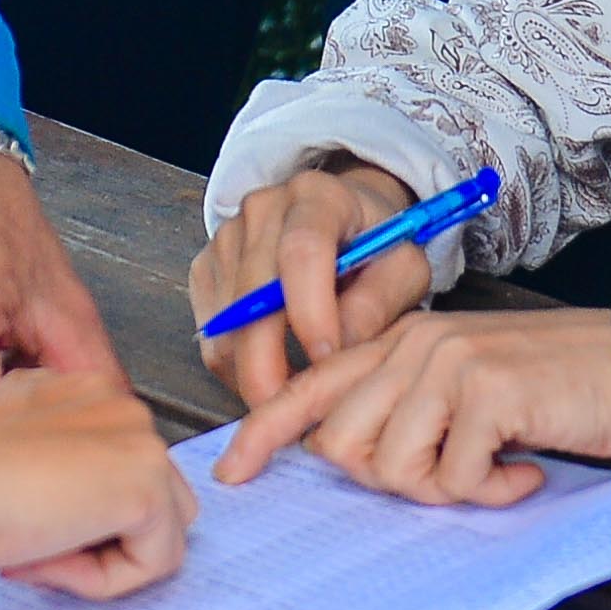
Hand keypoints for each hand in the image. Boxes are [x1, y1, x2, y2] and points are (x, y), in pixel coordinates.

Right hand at [0, 365, 194, 596]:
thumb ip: (43, 466)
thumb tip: (66, 512)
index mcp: (79, 389)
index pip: (112, 469)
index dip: (68, 517)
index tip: (13, 526)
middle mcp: (119, 402)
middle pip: (148, 500)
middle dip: (96, 538)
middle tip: (24, 548)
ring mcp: (141, 442)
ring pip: (155, 534)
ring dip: (97, 560)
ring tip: (32, 553)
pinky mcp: (149, 490)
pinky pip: (151, 564)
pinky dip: (99, 582)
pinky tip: (44, 558)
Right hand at [186, 156, 422, 409]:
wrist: (344, 219)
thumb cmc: (377, 245)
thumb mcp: (404, 268)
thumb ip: (379, 303)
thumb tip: (339, 347)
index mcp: (318, 197)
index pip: (302, 251)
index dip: (311, 311)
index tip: (328, 359)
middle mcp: (263, 209)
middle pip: (251, 295)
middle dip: (269, 365)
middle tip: (295, 411)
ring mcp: (227, 237)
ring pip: (226, 325)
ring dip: (254, 373)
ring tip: (294, 393)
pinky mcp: (206, 268)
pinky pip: (212, 335)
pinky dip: (237, 367)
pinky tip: (274, 371)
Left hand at [216, 305, 610, 507]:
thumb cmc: (559, 385)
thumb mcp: (469, 387)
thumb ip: (409, 409)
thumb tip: (349, 459)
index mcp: (403, 340)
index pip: (311, 386)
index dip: (263, 434)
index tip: (231, 473)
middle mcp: (415, 344)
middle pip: (342, 447)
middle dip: (392, 481)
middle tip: (455, 473)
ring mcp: (447, 364)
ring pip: (391, 470)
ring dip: (446, 489)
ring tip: (497, 467)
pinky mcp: (486, 393)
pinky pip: (454, 481)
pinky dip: (492, 491)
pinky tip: (527, 468)